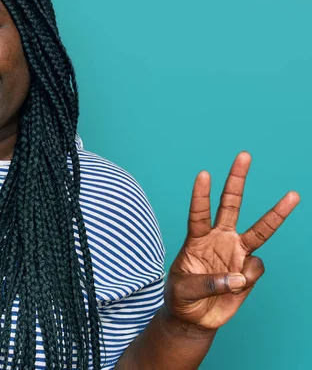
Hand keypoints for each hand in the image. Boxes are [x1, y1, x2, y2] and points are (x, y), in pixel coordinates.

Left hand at [164, 152, 299, 328]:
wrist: (193, 318)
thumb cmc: (181, 297)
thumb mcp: (183, 290)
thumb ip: (209, 283)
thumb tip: (240, 278)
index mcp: (196, 238)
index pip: (198, 212)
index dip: (201, 195)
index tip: (203, 174)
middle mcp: (218, 239)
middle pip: (230, 205)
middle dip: (237, 181)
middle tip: (244, 155)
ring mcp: (235, 252)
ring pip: (259, 230)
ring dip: (276, 214)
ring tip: (292, 195)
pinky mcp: (247, 270)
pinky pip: (256, 269)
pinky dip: (248, 279)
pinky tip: (236, 286)